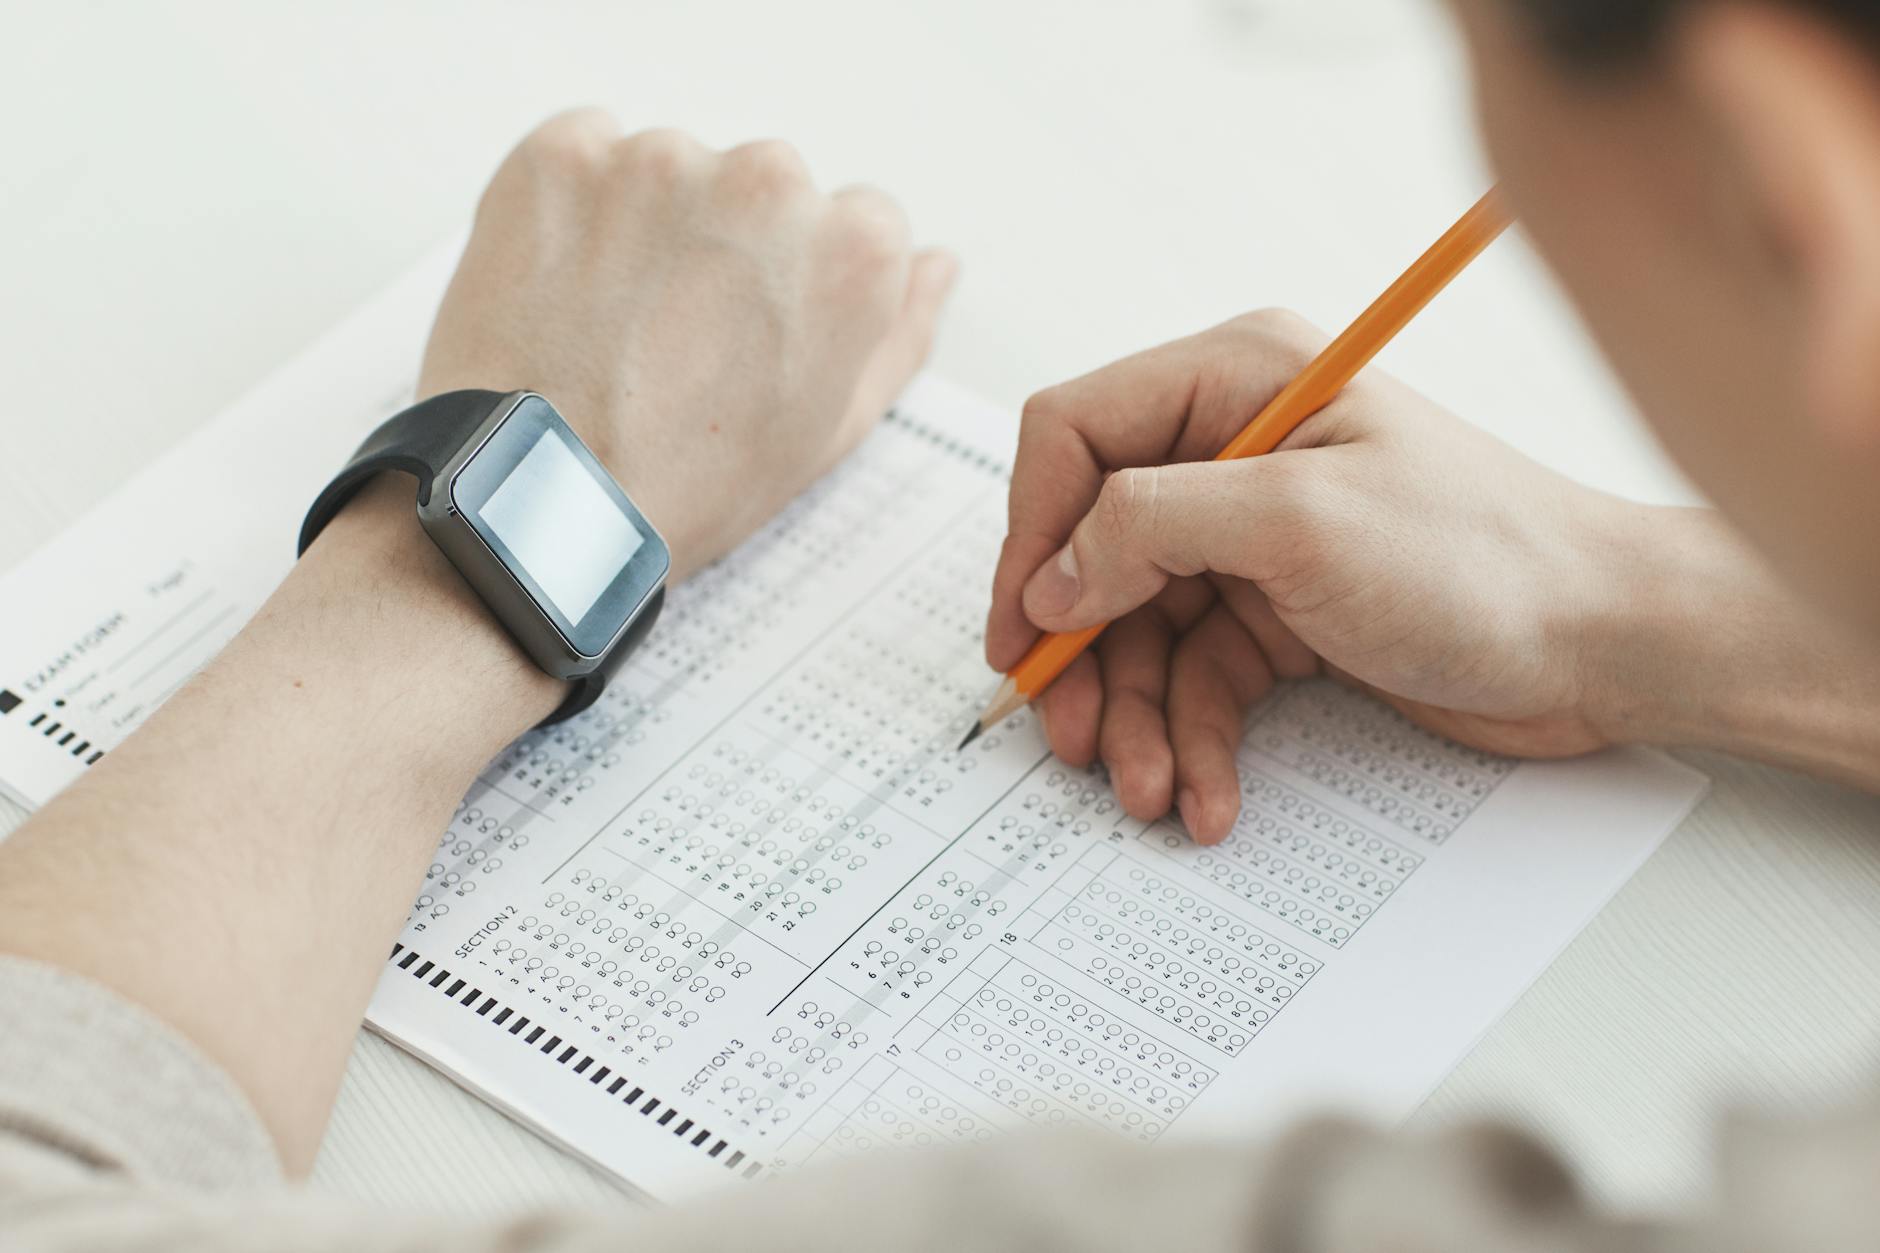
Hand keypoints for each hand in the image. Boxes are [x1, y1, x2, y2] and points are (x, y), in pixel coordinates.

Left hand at [420, 110, 957, 577]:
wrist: (548, 501)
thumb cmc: (690, 482)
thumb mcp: (828, 429)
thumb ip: (898, 331)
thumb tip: (935, 267)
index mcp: (850, 250)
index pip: (856, 221)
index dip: (806, 283)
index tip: (762, 330)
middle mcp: (766, 183)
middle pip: (766, 186)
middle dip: (732, 245)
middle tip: (681, 337)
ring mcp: (658, 161)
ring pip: (673, 171)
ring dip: (653, 225)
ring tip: (617, 324)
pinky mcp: (564, 155)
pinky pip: (586, 154)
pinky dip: (578, 207)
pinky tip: (568, 288)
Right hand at [986, 311, 1668, 843]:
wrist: (1604, 645)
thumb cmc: (1482, 558)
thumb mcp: (1298, 524)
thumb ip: (1150, 527)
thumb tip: (1048, 577)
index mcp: (1234, 380)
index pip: (1073, 434)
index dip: (1031, 534)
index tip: (1023, 631)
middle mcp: (1232, 447)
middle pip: (1094, 549)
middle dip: (1081, 654)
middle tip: (1071, 738)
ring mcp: (1254, 536)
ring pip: (1139, 630)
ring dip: (1136, 718)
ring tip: (1151, 791)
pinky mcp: (1279, 611)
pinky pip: (1198, 677)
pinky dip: (1194, 739)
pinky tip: (1208, 796)